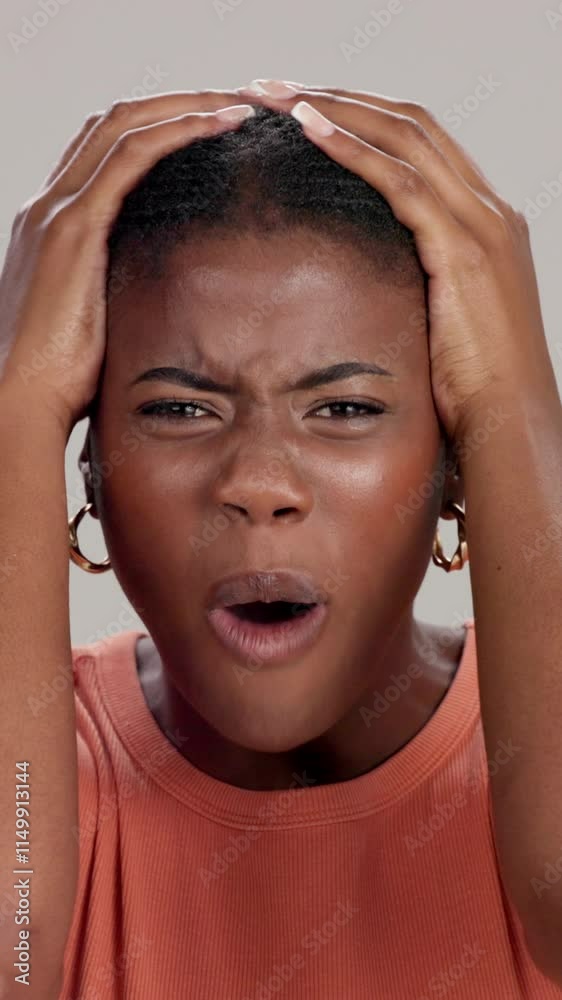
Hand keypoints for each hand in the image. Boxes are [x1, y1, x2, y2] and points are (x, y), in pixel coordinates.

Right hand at [0, 90, 253, 435]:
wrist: (22, 401)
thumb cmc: (60, 378)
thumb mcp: (95, 323)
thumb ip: (117, 296)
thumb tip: (159, 305)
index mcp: (54, 226)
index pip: (105, 150)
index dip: (159, 127)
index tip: (212, 129)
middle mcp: (49, 206)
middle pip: (115, 122)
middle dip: (178, 102)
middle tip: (236, 104)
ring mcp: (57, 212)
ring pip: (124, 124)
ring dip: (186, 105)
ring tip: (241, 106)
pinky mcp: (73, 229)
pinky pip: (130, 156)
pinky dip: (178, 130)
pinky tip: (221, 126)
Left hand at [236, 80, 559, 442]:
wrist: (508, 418)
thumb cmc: (471, 384)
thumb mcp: (444, 319)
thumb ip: (418, 284)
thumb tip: (366, 283)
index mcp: (483, 223)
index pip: (420, 144)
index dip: (361, 118)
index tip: (305, 111)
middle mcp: (488, 209)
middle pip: (410, 124)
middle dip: (341, 97)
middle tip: (276, 89)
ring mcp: (480, 224)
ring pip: (404, 137)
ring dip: (336, 108)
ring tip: (277, 97)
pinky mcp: (463, 248)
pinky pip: (402, 181)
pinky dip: (353, 148)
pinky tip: (310, 129)